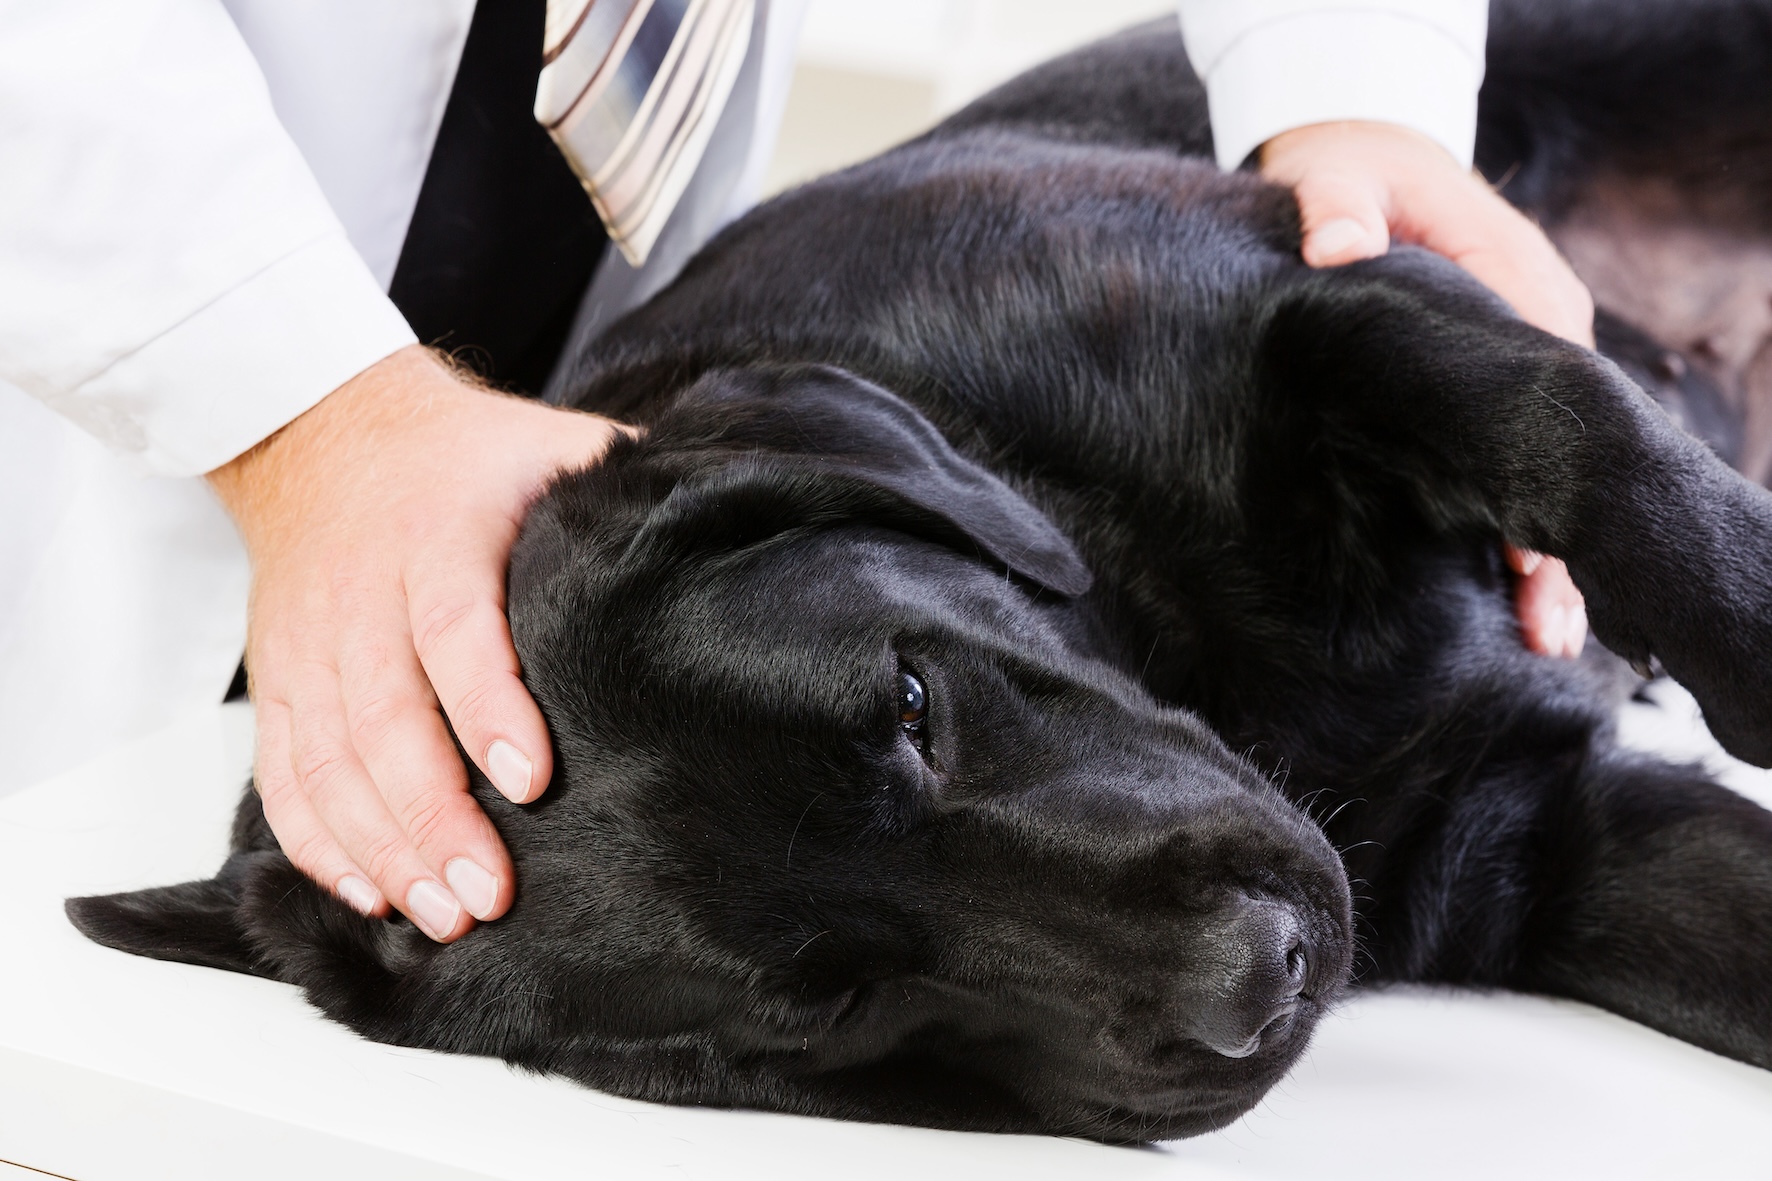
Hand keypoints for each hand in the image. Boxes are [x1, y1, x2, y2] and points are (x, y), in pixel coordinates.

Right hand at [208, 346, 631, 940]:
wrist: (323, 429)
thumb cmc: (467, 456)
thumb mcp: (551, 446)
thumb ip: (627, 485)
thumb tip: (729, 514)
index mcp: (439, 533)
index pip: (454, 626)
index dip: (488, 705)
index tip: (531, 779)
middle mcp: (362, 592)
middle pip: (384, 716)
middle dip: (433, 814)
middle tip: (489, 892)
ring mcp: (309, 643)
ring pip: (327, 757)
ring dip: (380, 845)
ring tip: (441, 914)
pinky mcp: (278, 679)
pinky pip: (284, 770)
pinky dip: (317, 840)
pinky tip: (371, 893)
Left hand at [1261, 120, 1591, 658]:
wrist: (1359, 159)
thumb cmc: (1350, 175)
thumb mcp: (1335, 179)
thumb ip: (1335, 208)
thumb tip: (1332, 247)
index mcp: (1518, 281)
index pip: (1548, 391)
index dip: (1540, 474)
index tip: (1530, 550)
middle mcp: (1541, 328)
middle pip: (1565, 450)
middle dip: (1558, 540)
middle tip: (1548, 631)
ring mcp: (1522, 367)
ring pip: (1549, 471)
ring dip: (1548, 554)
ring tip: (1545, 643)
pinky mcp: (1491, 391)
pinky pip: (1515, 465)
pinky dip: (1519, 527)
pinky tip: (1514, 601)